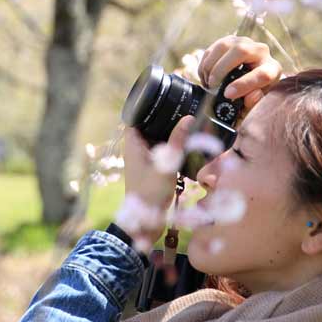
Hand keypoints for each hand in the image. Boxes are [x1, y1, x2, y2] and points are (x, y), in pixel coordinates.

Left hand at [122, 116, 193, 244]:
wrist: (145, 223)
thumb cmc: (150, 194)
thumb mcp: (166, 165)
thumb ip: (178, 142)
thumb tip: (188, 119)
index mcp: (133, 146)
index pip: (135, 118)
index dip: (145, 107)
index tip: (163, 99)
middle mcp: (137, 151)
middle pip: (149, 127)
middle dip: (164, 120)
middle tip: (183, 109)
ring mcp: (145, 161)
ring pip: (158, 141)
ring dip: (171, 135)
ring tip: (189, 123)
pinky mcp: (154, 171)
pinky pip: (164, 154)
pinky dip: (174, 149)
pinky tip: (188, 145)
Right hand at [198, 36, 281, 110]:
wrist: (246, 79)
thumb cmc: (250, 93)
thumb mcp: (254, 103)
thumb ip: (253, 103)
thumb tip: (249, 97)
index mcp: (272, 69)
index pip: (263, 74)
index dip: (244, 85)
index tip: (227, 94)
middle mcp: (261, 51)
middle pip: (241, 51)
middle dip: (221, 70)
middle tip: (213, 86)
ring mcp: (244, 43)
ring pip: (224, 46)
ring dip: (210, 66)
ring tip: (208, 83)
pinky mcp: (229, 41)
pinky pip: (213, 49)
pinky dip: (204, 64)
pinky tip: (205, 76)